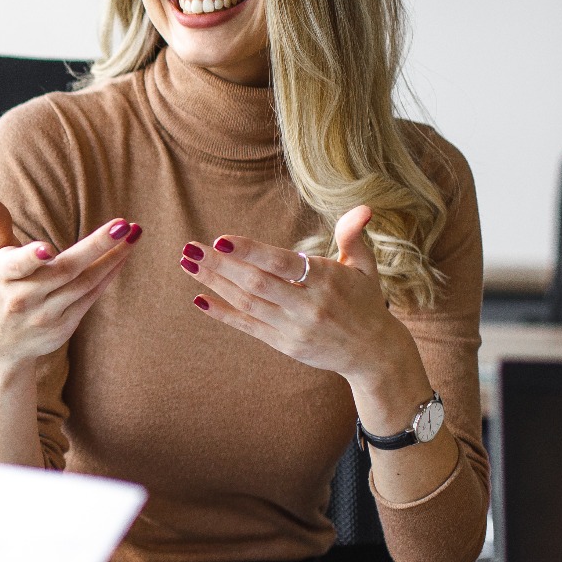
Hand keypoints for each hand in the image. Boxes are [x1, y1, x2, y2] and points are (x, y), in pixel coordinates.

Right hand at [0, 194, 137, 369]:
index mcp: (3, 276)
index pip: (17, 266)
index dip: (32, 258)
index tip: (48, 249)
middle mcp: (24, 298)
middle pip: (64, 270)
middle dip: (95, 246)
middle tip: (122, 225)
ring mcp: (45, 315)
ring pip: (84, 283)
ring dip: (112, 258)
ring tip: (133, 233)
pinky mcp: (63, 327)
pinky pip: (90, 297)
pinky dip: (108, 275)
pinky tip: (123, 255)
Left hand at [179, 205, 427, 406]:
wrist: (373, 353)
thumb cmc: (366, 301)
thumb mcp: (365, 267)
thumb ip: (353, 236)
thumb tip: (363, 208)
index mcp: (326, 280)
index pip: (282, 263)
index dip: (250, 251)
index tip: (221, 240)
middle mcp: (308, 305)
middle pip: (257, 283)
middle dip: (221, 265)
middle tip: (190, 248)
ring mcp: (294, 328)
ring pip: (247, 303)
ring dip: (214, 283)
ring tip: (188, 264)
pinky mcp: (284, 344)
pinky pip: (247, 326)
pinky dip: (222, 313)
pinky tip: (199, 298)